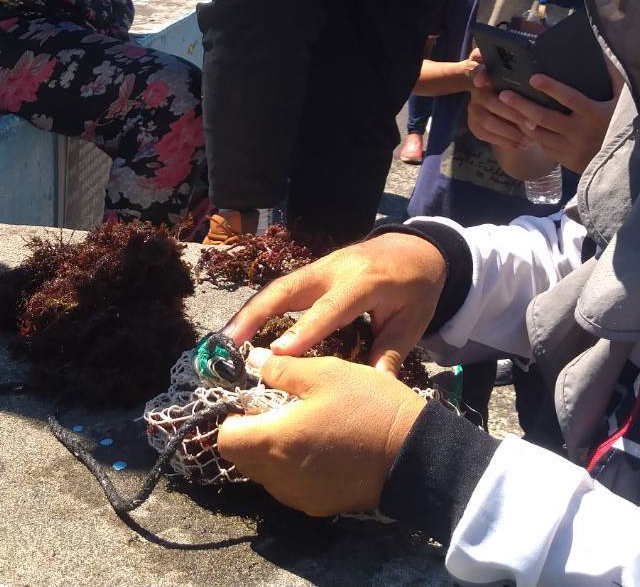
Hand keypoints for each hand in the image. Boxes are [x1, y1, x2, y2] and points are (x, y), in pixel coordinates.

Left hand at [216, 353, 426, 515]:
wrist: (415, 454)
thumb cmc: (368, 407)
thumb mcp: (325, 373)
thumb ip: (282, 369)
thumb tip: (254, 362)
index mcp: (276, 441)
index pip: (226, 440)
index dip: (232, 418)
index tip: (254, 402)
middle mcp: (280, 477)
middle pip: (242, 459)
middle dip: (250, 434)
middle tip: (278, 411)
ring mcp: (300, 496)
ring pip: (264, 475)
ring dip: (271, 452)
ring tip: (302, 427)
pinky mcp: (319, 506)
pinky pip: (289, 487)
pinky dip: (292, 469)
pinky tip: (319, 448)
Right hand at [224, 233, 444, 375]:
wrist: (416, 249)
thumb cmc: (416, 288)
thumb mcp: (413, 321)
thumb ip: (391, 352)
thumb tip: (374, 389)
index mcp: (365, 281)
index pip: (329, 308)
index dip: (303, 330)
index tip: (277, 354)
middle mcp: (335, 269)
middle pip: (287, 289)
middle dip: (255, 314)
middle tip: (228, 342)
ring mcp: (320, 266)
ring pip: (277, 287)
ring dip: (249, 311)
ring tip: (223, 339)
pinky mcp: (313, 270)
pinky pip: (282, 288)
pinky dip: (259, 307)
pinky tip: (240, 328)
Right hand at [465, 49, 533, 150]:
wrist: (497, 94)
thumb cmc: (514, 81)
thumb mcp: (516, 71)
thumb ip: (514, 65)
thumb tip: (517, 54)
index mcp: (486, 72)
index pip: (479, 70)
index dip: (481, 74)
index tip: (483, 81)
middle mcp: (476, 90)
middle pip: (491, 102)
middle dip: (512, 114)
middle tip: (532, 124)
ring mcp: (472, 108)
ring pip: (487, 122)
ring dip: (509, 132)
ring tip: (529, 139)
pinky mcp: (473, 124)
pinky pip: (485, 135)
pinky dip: (504, 141)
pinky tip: (521, 145)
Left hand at [483, 73, 616, 174]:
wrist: (627, 161)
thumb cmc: (624, 123)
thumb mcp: (624, 99)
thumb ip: (613, 76)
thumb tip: (601, 52)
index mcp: (594, 114)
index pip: (569, 99)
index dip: (550, 88)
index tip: (533, 78)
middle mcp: (581, 132)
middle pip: (545, 117)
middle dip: (522, 105)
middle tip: (504, 94)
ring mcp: (572, 149)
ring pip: (540, 134)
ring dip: (521, 120)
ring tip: (505, 107)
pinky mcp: (567, 161)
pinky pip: (544, 147)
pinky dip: (531, 135)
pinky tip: (520, 123)